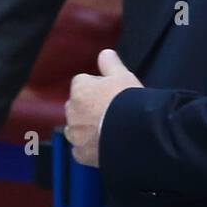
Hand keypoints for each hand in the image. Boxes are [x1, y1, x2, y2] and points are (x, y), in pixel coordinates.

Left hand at [65, 49, 141, 167]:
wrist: (134, 134)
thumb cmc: (128, 102)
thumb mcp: (123, 76)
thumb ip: (110, 63)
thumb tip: (104, 53)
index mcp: (80, 89)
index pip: (82, 82)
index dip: (97, 86)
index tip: (110, 93)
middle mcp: (72, 111)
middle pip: (76, 105)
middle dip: (88, 107)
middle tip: (110, 111)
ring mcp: (75, 134)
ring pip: (76, 128)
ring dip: (86, 128)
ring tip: (107, 130)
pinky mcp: (81, 154)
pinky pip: (80, 149)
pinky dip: (88, 148)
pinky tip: (103, 145)